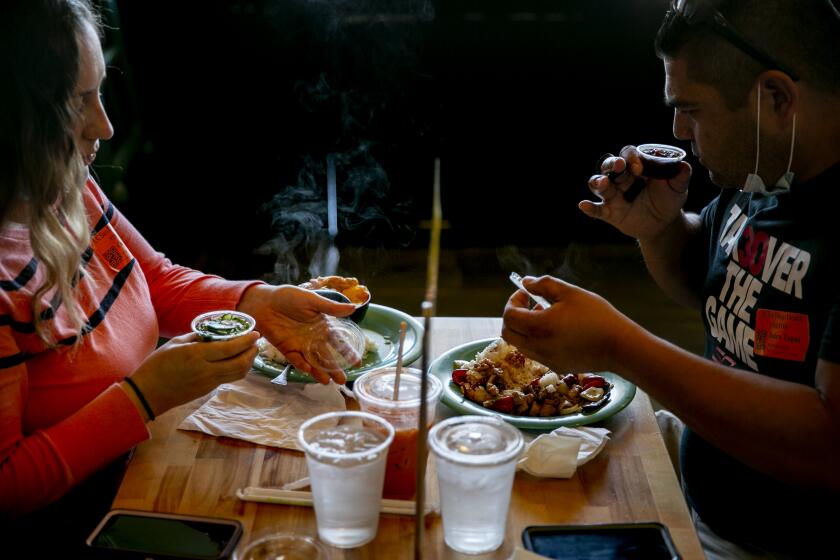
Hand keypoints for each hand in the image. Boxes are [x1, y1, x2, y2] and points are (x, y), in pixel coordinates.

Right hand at [128, 331, 259, 417]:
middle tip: (256, 342)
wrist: (148, 393)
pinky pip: (229, 378)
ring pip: (238, 374)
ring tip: (251, 351)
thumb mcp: (175, 343)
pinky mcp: (208, 390)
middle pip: (240, 363)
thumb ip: (198, 337)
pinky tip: (237, 360)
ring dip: (249, 362)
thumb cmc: (157, 365)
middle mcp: (207, 370)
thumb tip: (214, 333)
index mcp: (197, 355)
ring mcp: (209, 383)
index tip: (256, 333)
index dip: (247, 341)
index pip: (230, 348)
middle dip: (253, 352)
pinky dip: (238, 369)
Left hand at [238, 284, 357, 383]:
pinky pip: (295, 360)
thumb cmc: (289, 297)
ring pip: (312, 361)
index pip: (338, 341)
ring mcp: (300, 345)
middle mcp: (313, 338)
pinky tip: (308, 370)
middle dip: (335, 368)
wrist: (265, 302)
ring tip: (328, 382)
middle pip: (327, 356)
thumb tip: (354, 308)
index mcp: (323, 326)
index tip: (357, 362)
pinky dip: (301, 365)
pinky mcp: (287, 349)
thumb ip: (331, 307)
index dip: (347, 352)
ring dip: (319, 371)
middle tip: (343, 381)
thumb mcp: (312, 300)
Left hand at [501, 275, 632, 373]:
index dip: (513, 301)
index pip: (509, 316)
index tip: (526, 294)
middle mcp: (537, 347)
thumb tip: (526, 282)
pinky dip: (536, 340)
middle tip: (529, 305)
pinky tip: (556, 330)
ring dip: (524, 329)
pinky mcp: (556, 367)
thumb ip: (544, 285)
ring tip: (546, 315)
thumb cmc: (597, 316)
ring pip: (520, 345)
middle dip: (513, 317)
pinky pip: (535, 353)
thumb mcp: (570, 293)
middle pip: (508, 333)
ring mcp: (546, 360)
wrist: (620, 346)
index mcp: (538, 326)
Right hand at [580, 145, 690, 240]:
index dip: (632, 158)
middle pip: (609, 165)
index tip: (640, 169)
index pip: (628, 155)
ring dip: (598, 182)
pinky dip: (589, 208)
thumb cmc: (668, 199)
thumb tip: (684, 166)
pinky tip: (583, 205)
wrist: (664, 223)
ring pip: (599, 184)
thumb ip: (681, 176)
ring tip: (603, 184)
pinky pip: (597, 209)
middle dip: (612, 164)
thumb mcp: (678, 187)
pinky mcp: (609, 212)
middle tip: (619, 166)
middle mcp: (621, 178)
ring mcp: (614, 195)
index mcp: (636, 166)